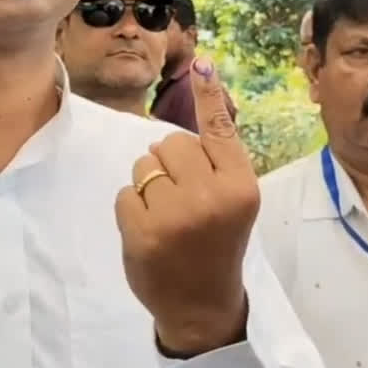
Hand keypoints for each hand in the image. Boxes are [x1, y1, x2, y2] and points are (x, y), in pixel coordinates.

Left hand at [115, 56, 258, 355]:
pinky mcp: (144, 231)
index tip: (201, 62)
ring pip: (143, 165)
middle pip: (170, 143)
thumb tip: (193, 102)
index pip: (219, 130)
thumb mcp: (232, 202)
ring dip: (148, 184)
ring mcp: (177, 214)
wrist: (202, 305)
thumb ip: (216, 162)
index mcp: (241, 186)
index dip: (208, 96)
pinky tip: (150, 233)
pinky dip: (131, 209)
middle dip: (168, 162)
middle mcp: (213, 196)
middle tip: (181, 196)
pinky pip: (125, 193)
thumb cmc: (216, 244)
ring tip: (167, 215)